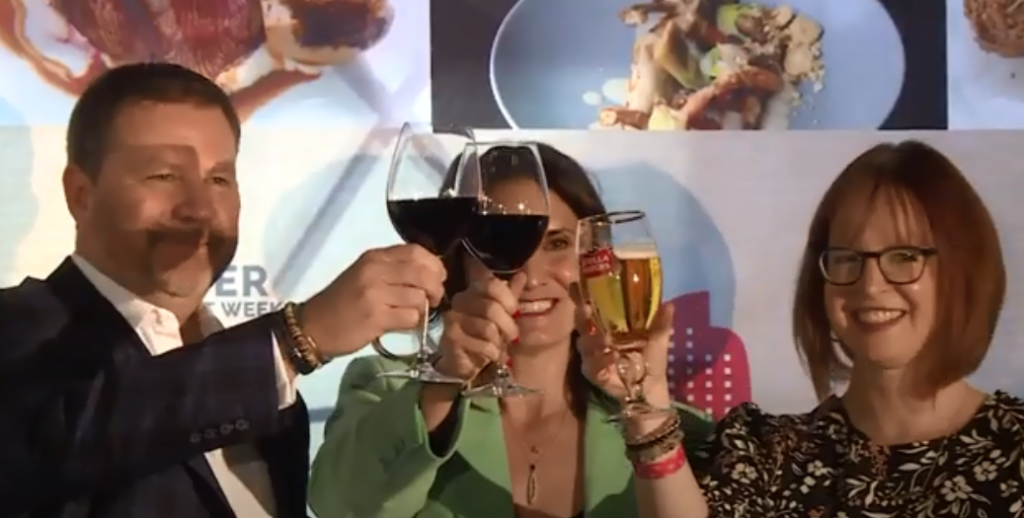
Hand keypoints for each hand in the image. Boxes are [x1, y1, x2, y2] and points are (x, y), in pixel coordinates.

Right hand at [301, 244, 445, 358]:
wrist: (313, 326)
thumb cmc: (342, 301)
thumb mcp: (365, 274)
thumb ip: (394, 269)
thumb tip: (431, 274)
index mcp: (374, 257)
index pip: (416, 251)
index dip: (434, 265)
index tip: (438, 278)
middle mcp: (375, 270)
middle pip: (423, 273)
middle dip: (435, 288)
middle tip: (433, 299)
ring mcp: (375, 293)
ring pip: (420, 297)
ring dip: (422, 309)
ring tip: (409, 313)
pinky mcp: (376, 317)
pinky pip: (411, 317)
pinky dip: (412, 323)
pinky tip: (399, 324)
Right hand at [434, 273, 528, 380]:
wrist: (467, 362)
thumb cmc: (486, 335)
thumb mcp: (503, 313)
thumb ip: (511, 295)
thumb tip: (523, 275)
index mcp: (474, 290)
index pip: (492, 285)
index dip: (508, 299)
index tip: (515, 313)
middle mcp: (460, 301)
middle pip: (491, 307)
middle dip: (508, 325)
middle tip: (512, 336)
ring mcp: (453, 319)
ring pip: (487, 327)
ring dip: (499, 341)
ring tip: (500, 347)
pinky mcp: (451, 338)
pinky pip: (481, 344)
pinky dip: (493, 352)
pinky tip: (494, 356)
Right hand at [570, 283, 673, 404]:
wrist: (650, 388)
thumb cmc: (651, 359)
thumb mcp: (659, 338)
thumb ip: (662, 322)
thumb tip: (669, 304)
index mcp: (611, 322)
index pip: (593, 305)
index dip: (583, 295)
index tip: (579, 285)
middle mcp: (597, 335)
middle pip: (581, 321)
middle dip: (581, 314)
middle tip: (587, 309)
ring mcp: (592, 354)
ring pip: (583, 343)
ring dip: (592, 340)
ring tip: (605, 340)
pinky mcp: (593, 372)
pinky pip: (590, 365)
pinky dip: (600, 361)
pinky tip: (611, 359)